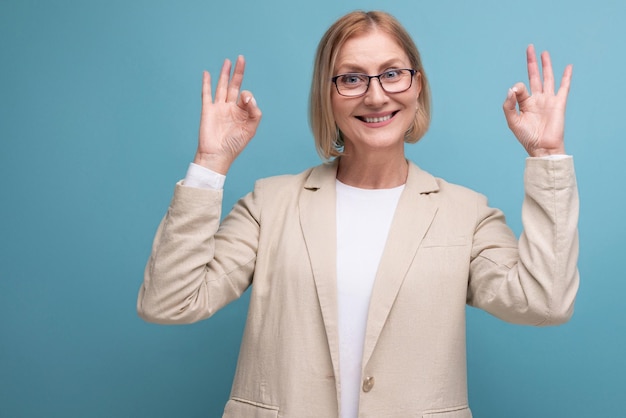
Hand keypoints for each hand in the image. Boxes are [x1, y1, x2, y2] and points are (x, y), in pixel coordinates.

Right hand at [193, 55, 261, 173]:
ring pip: (222, 86)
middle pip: (235, 86)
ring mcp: (218, 108)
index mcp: (242, 113)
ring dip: (225, 74)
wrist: (217, 155)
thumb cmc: (234, 145)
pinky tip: (207, 73)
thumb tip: (247, 96)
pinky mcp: (208, 110)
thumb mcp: (251, 129)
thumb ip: (254, 112)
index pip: (246, 97)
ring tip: (228, 61)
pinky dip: (206, 83)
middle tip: (241, 58)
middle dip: (238, 73)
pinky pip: (207, 94)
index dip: (248, 96)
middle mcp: (230, 108)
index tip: (246, 101)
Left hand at [502, 45, 572, 156]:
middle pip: (534, 76)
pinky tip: (568, 66)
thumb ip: (509, 104)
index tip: (515, 92)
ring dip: (546, 65)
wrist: (542, 147)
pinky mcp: (559, 103)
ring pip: (548, 78)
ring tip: (543, 53)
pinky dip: (566, 77)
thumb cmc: (527, 137)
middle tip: (530, 48)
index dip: (516, 87)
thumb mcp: (512, 121)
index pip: (520, 87)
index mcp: (525, 103)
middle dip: (532, 62)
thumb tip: (512, 88)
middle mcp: (537, 99)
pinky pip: (564, 87)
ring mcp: (548, 100)